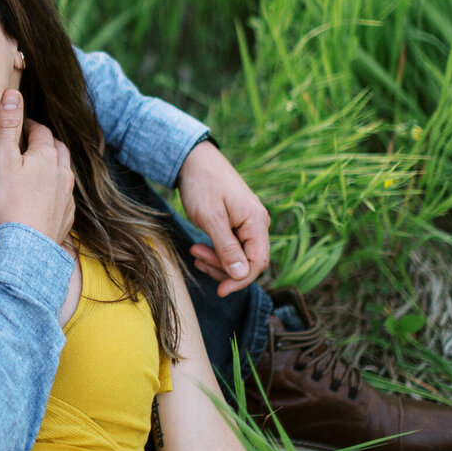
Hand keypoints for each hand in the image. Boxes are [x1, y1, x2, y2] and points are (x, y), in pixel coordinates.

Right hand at [0, 91, 74, 244]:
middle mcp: (62, 172)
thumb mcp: (2, 158)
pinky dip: (56, 190)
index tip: (19, 124)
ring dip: (53, 165)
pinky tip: (47, 196)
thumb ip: (8, 125)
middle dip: (45, 141)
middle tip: (30, 141)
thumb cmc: (9, 200)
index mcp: (47, 155)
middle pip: (57, 148)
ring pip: (64, 171)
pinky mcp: (66, 215)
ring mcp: (67, 195)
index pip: (40, 130)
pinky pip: (65, 196)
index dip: (29, 125)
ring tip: (39, 167)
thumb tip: (12, 93)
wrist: (26, 245)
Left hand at [176, 141, 269, 295]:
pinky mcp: (236, 223)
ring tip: (194, 252)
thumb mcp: (211, 218)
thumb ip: (226, 247)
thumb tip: (241, 275)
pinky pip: (231, 246)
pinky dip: (216, 252)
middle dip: (222, 268)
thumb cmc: (202, 184)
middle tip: (196, 257)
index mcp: (256, 222)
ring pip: (238, 256)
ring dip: (216, 260)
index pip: (258, 263)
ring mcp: (247, 223)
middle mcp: (257, 224)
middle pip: (248, 262)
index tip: (220, 290)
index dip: (240, 280)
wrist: (194, 160)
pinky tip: (199, 250)